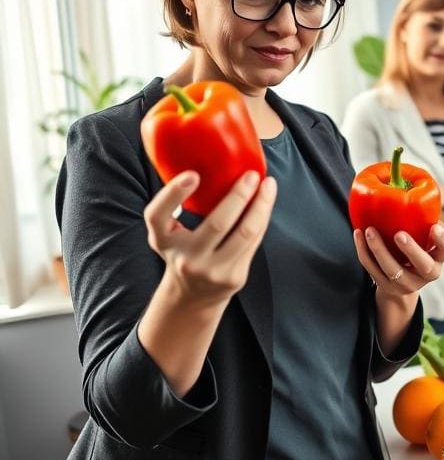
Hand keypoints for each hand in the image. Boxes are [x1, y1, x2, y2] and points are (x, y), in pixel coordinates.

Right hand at [144, 169, 276, 303]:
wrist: (192, 298)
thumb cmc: (180, 252)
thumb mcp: (166, 233)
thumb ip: (173, 205)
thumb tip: (203, 161)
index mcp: (163, 240)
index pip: (158, 216)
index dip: (174, 193)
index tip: (193, 174)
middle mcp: (187, 258)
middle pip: (218, 224)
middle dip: (239, 196)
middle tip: (251, 174)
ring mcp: (213, 270)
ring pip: (246, 233)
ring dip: (261, 205)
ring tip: (268, 184)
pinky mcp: (235, 276)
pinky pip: (254, 241)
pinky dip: (262, 218)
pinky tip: (267, 201)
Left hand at [353, 223, 443, 299]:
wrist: (401, 281)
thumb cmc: (416, 248)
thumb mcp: (424, 238)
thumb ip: (426, 222)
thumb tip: (426, 206)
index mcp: (438, 258)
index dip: (442, 240)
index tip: (433, 227)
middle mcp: (426, 274)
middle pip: (424, 265)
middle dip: (412, 250)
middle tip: (399, 234)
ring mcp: (405, 283)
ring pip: (392, 269)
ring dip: (379, 249)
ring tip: (369, 230)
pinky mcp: (385, 286)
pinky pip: (372, 269)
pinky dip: (364, 252)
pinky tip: (358, 234)